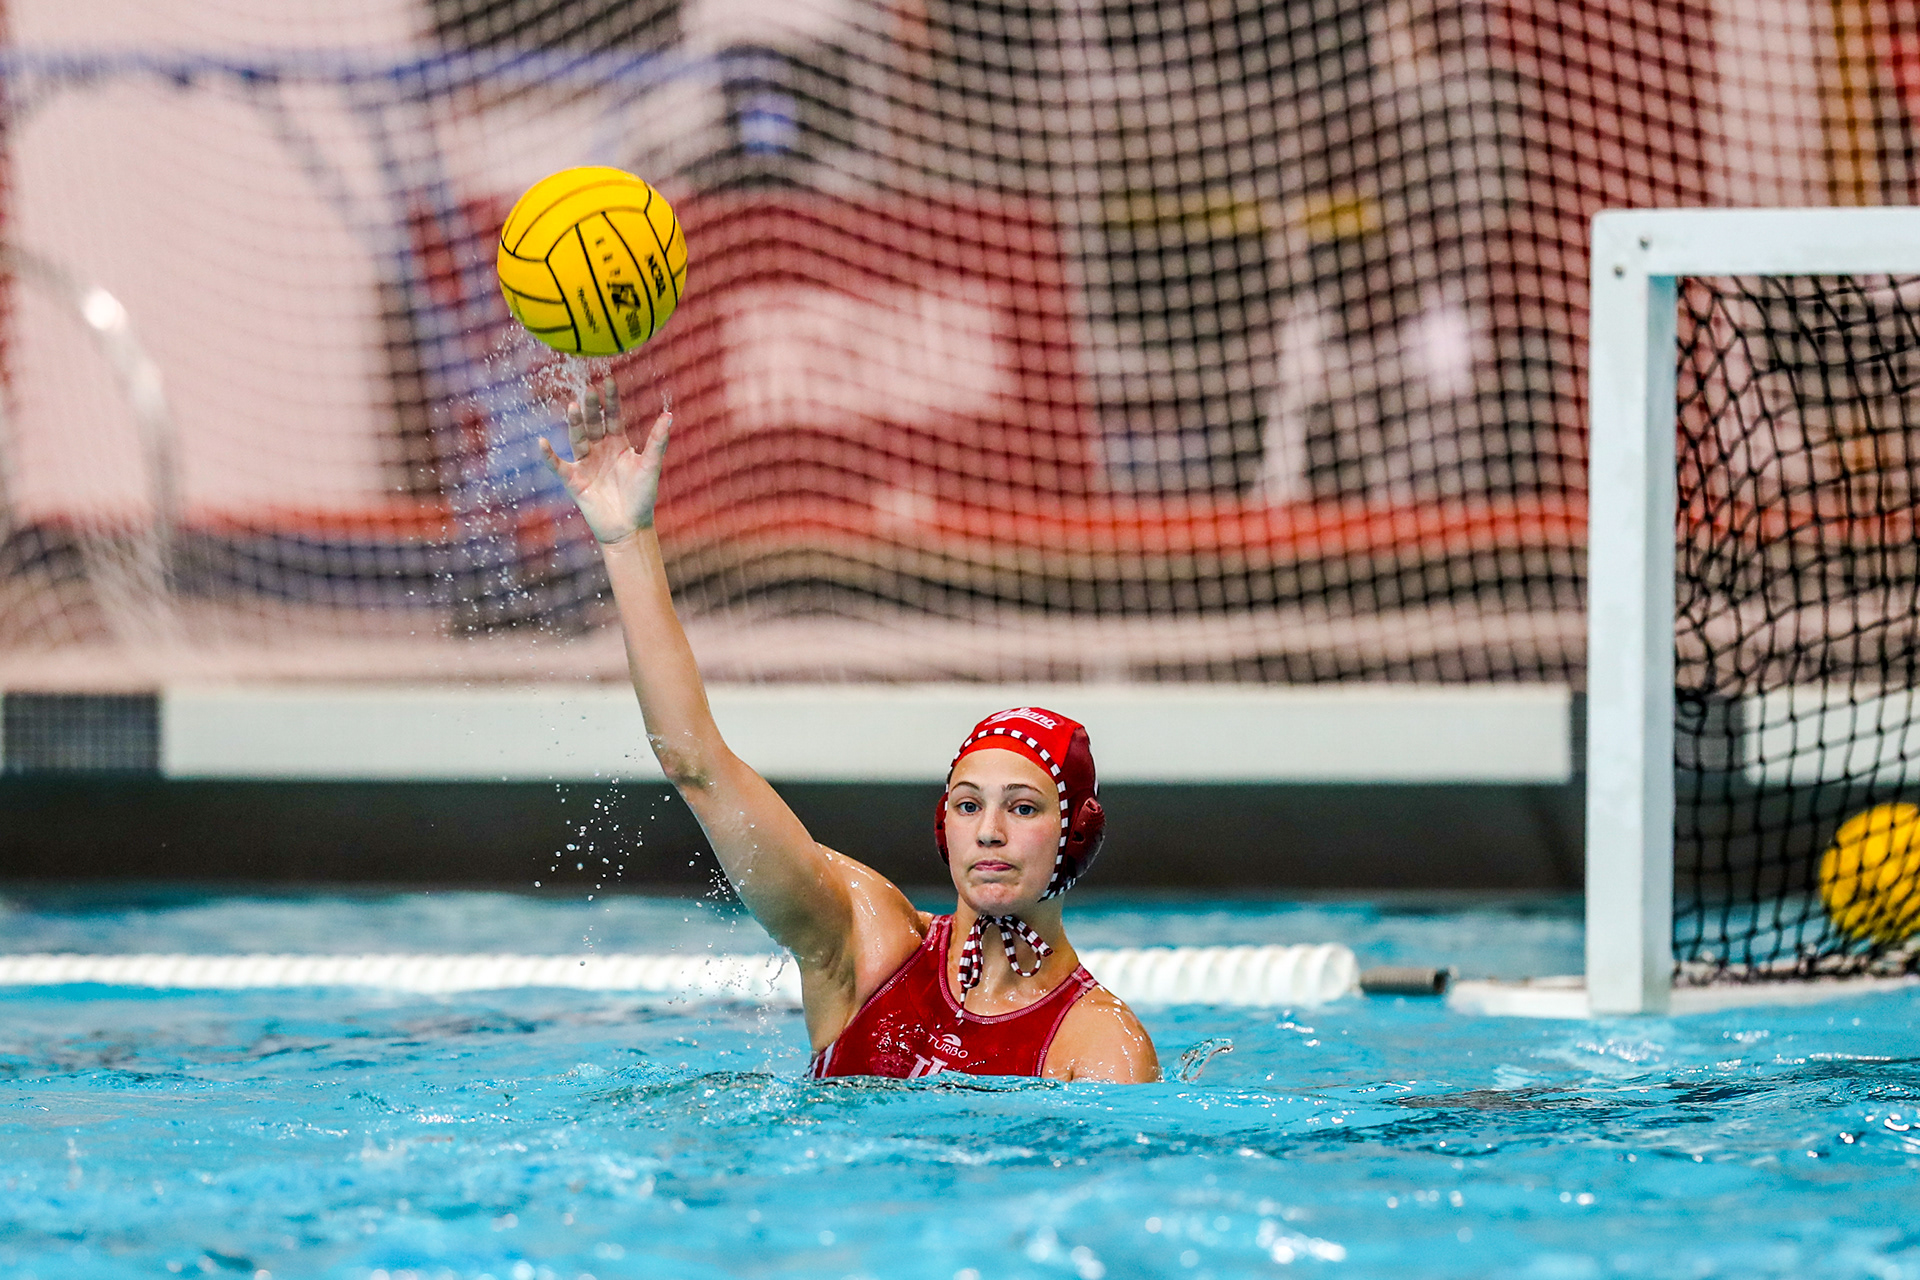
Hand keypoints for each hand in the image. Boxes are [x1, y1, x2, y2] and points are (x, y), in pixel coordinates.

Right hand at [539, 377, 670, 544]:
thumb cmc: (642, 497)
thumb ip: (658, 442)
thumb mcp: (650, 466)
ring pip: (577, 439)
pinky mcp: (574, 480)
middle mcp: (599, 450)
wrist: (629, 527)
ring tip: (572, 406)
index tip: (607, 380)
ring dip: (574, 424)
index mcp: (618, 444)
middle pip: (593, 424)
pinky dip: (549, 456)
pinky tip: (542, 443)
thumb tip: (669, 415)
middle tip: (589, 390)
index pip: (612, 417)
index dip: (609, 400)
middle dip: (590, 408)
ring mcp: (585, 464)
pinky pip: (558, 466)